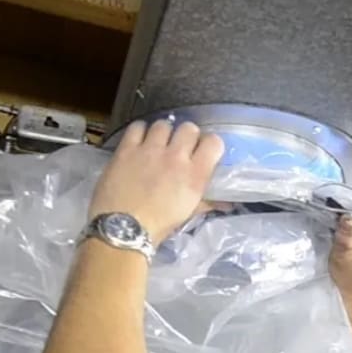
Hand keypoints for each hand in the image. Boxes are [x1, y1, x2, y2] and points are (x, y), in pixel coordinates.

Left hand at [88, 120, 224, 242]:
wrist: (124, 228)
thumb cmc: (159, 225)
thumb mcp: (187, 213)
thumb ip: (207, 202)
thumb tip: (227, 203)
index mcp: (195, 174)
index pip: (214, 142)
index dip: (209, 144)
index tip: (203, 151)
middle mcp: (176, 156)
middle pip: (189, 128)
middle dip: (186, 136)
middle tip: (179, 148)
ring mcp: (150, 150)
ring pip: (164, 124)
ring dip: (163, 133)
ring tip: (157, 145)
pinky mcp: (127, 149)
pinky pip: (137, 127)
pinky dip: (140, 131)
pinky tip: (139, 142)